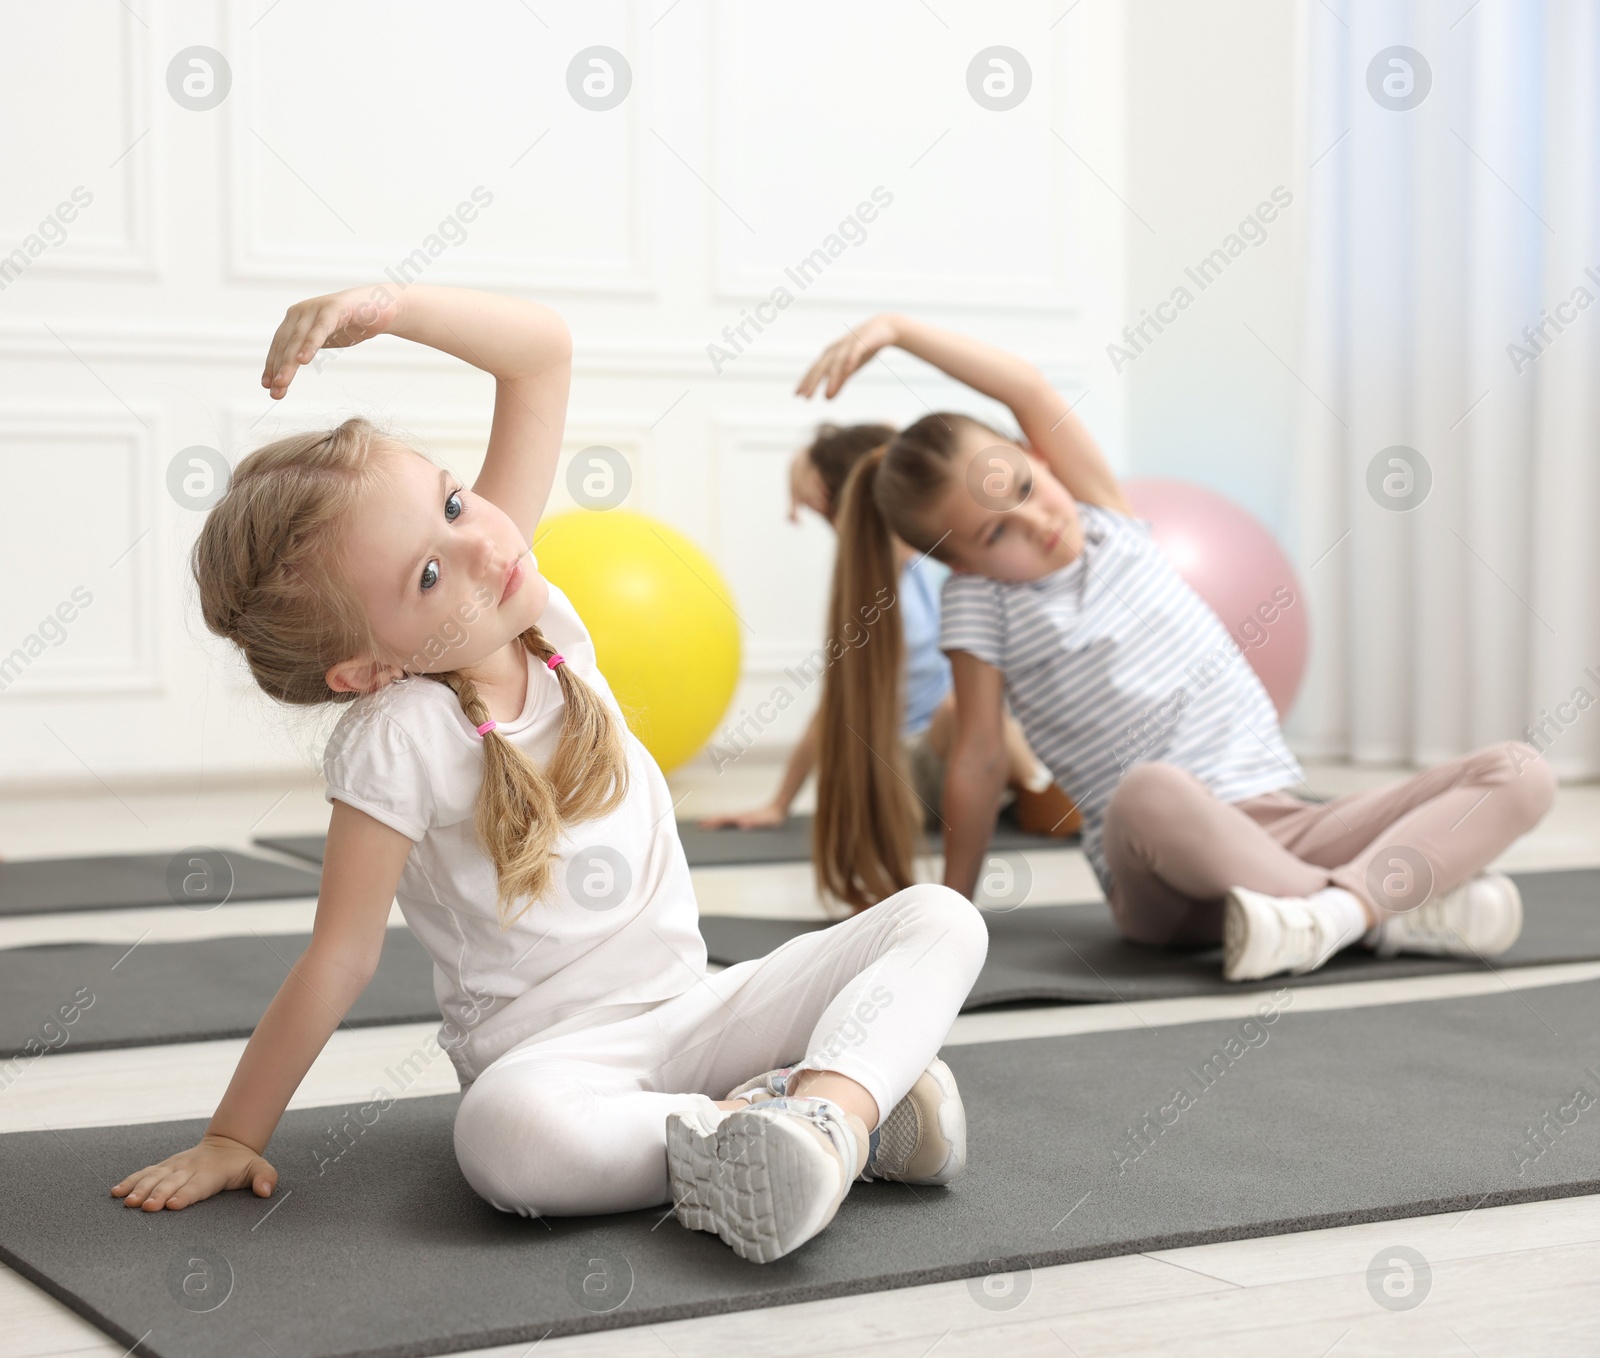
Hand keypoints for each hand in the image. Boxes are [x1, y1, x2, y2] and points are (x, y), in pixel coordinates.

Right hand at [111, 1132, 277, 1210]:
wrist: (227, 1144)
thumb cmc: (242, 1164)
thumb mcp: (259, 1168)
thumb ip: (265, 1178)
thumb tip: (266, 1191)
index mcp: (211, 1172)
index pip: (197, 1185)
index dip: (185, 1194)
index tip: (172, 1204)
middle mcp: (190, 1168)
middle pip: (172, 1182)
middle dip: (158, 1194)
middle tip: (146, 1207)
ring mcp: (175, 1166)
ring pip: (155, 1177)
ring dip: (140, 1189)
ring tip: (127, 1202)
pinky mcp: (164, 1167)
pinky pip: (145, 1173)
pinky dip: (130, 1181)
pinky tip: (116, 1191)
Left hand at [261, 285, 403, 398]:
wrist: (379, 308)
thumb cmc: (350, 324)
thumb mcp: (323, 338)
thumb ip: (306, 346)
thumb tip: (290, 365)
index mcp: (294, 319)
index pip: (279, 345)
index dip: (272, 366)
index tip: (268, 386)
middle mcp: (300, 312)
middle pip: (284, 344)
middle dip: (278, 369)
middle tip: (275, 392)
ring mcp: (316, 308)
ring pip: (298, 339)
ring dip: (289, 362)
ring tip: (283, 382)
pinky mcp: (333, 308)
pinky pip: (319, 329)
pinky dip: (310, 345)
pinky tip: (303, 360)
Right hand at [699, 802, 787, 829]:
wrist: (779, 808)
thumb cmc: (772, 817)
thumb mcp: (764, 822)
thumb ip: (754, 822)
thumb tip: (741, 824)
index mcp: (741, 817)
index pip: (723, 820)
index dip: (713, 823)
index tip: (704, 825)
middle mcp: (739, 816)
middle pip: (722, 819)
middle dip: (710, 822)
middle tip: (699, 826)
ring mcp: (742, 817)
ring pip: (725, 819)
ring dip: (715, 822)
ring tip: (706, 825)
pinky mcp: (745, 819)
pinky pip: (731, 821)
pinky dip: (723, 823)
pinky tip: (722, 826)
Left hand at [795, 315, 899, 399]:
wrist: (885, 328)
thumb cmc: (864, 349)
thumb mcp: (851, 368)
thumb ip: (839, 381)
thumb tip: (827, 398)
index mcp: (831, 355)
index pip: (815, 369)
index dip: (806, 381)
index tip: (797, 395)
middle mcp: (836, 349)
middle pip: (822, 366)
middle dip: (813, 382)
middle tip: (806, 398)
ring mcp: (849, 345)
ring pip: (837, 363)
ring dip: (832, 378)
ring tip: (827, 395)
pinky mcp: (863, 342)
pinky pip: (855, 352)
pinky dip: (850, 361)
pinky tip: (847, 371)